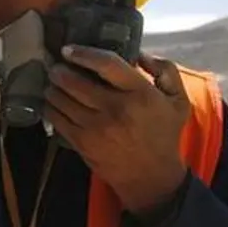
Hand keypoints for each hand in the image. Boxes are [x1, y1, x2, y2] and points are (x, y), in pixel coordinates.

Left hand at [44, 45, 190, 215]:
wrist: (152, 176)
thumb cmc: (163, 133)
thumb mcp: (178, 101)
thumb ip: (165, 71)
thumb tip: (138, 53)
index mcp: (140, 93)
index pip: (107, 64)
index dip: (83, 53)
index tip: (68, 49)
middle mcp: (116, 108)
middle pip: (74, 81)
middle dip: (59, 70)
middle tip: (56, 67)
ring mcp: (96, 127)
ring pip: (60, 98)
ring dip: (52, 87)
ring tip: (53, 83)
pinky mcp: (81, 142)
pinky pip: (56, 117)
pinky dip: (50, 106)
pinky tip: (53, 101)